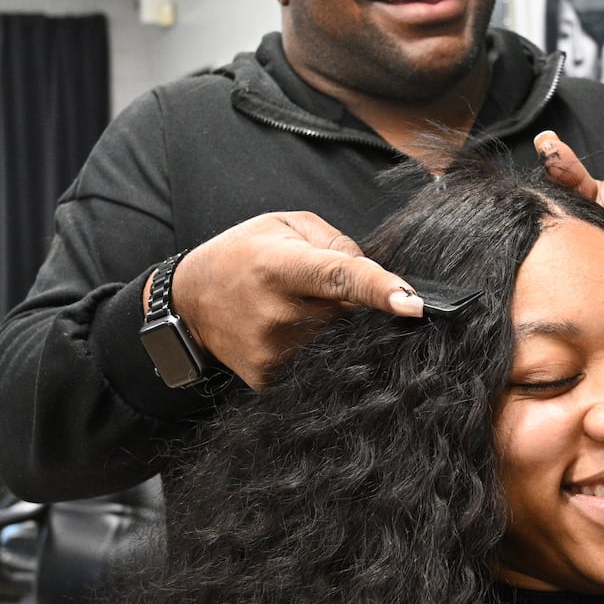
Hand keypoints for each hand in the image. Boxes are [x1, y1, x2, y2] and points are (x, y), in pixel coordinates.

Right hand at [153, 212, 422, 389]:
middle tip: (316, 288)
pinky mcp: (268, 378)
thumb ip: (335, 242)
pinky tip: (286, 330)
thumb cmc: (241, 254)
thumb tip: (374, 272)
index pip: (339, 278)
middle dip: (350, 301)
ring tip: (293, 306)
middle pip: (347, 312)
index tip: (413, 304)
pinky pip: (317, 362)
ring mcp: (273, 352)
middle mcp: (277, 313)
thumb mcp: (283, 225)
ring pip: (337, 341)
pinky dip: (315, 346)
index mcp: (280, 267)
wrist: (189, 303)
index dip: (380, 290)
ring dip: (332, 325)